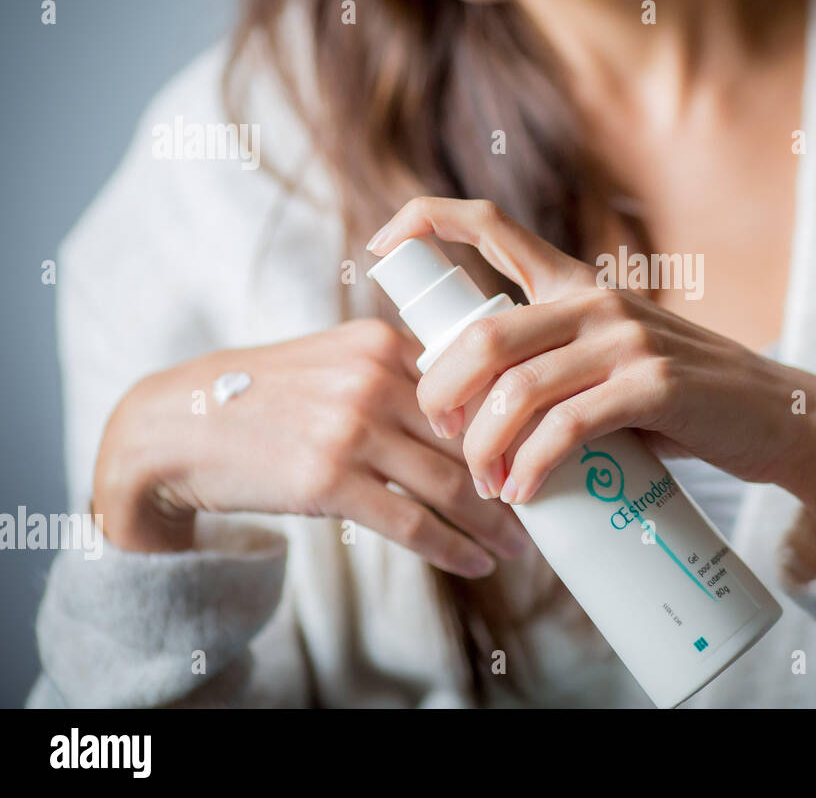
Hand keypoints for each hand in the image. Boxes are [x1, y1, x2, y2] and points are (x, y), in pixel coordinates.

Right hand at [94, 319, 528, 576]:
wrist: (179, 426)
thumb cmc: (263, 394)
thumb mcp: (332, 359)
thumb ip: (396, 373)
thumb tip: (468, 411)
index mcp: (382, 344)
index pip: (472, 385)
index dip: (513, 423)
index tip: (540, 448)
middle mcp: (374, 381)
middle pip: (469, 437)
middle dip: (513, 476)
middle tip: (544, 503)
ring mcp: (352, 431)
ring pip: (449, 484)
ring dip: (493, 521)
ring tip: (518, 544)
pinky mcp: (329, 482)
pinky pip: (410, 522)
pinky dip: (452, 548)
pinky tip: (477, 562)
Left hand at [367, 198, 815, 538]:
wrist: (774, 419)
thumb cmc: (680, 402)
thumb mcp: (611, 363)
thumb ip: (554, 366)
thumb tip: (474, 411)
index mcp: (577, 284)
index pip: (490, 224)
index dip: (424, 220)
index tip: (377, 245)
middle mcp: (595, 298)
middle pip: (481, 336)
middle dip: (441, 395)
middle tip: (444, 440)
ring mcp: (626, 338)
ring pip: (515, 388)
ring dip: (483, 447)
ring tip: (486, 483)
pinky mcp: (654, 385)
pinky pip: (566, 427)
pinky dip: (533, 466)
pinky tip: (524, 493)